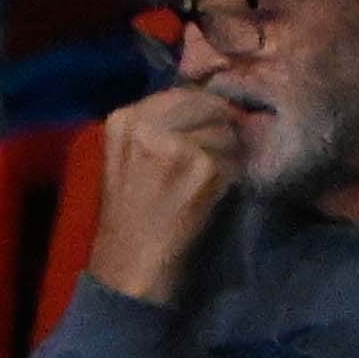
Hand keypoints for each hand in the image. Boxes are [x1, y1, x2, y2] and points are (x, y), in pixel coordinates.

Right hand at [81, 79, 250, 305]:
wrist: (131, 265)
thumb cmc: (131, 216)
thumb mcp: (127, 158)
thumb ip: (158, 125)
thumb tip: (208, 101)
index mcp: (124, 119)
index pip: (181, 92)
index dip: (202, 110)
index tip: (207, 130)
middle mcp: (146, 124)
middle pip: (206, 104)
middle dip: (219, 126)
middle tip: (217, 155)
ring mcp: (176, 144)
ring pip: (225, 129)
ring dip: (229, 152)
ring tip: (213, 178)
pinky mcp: (203, 167)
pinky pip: (234, 157)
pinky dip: (233, 173)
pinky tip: (216, 192)